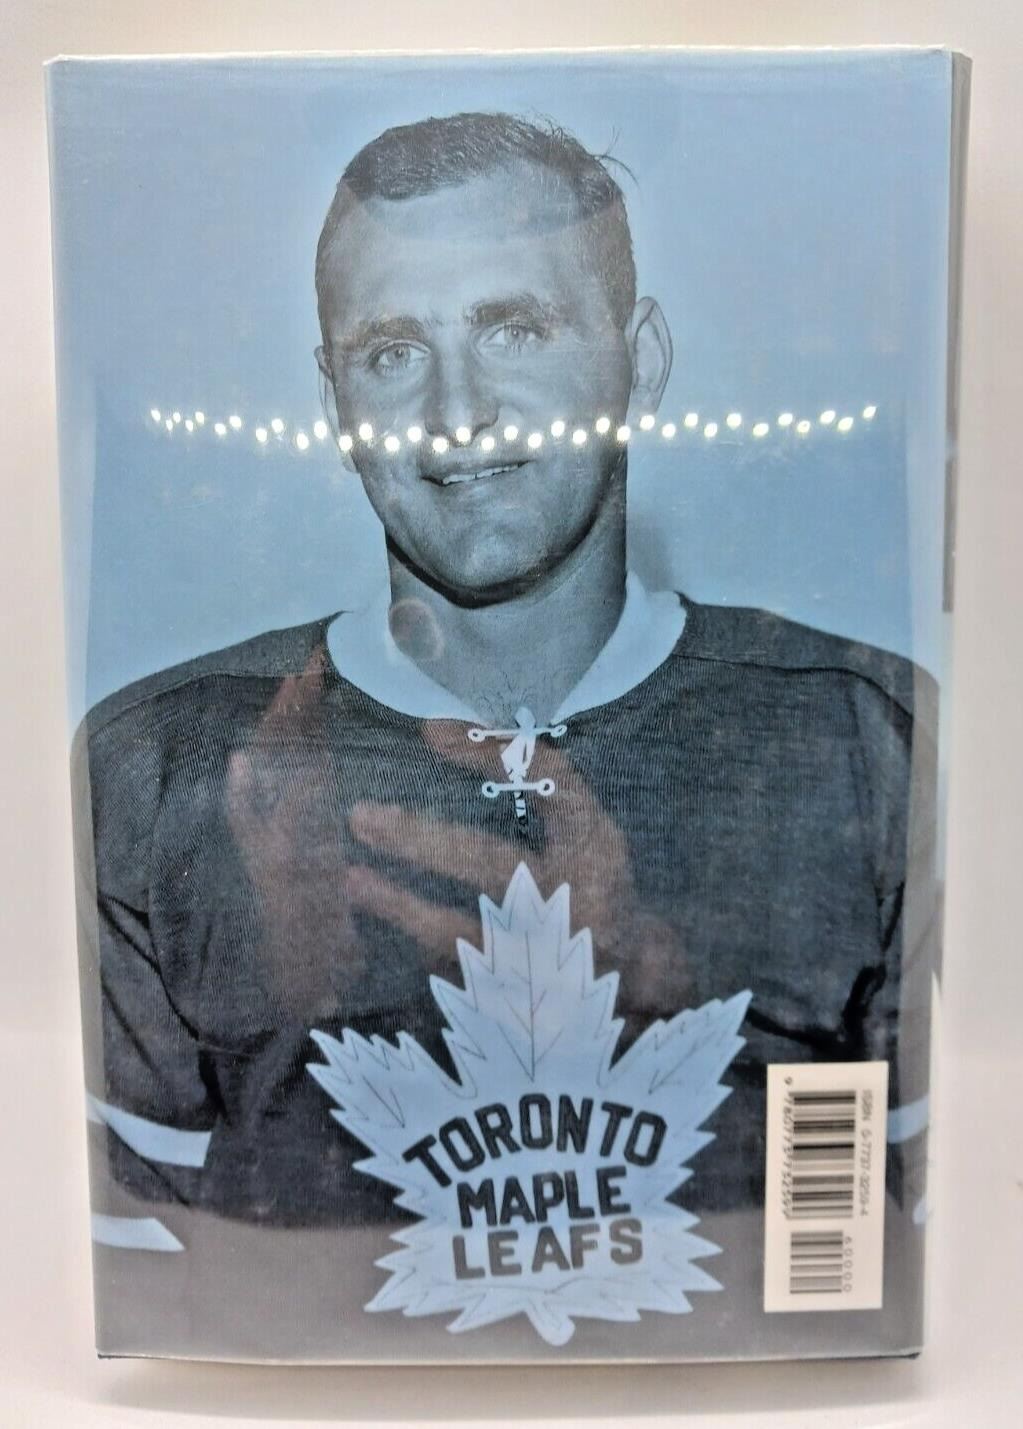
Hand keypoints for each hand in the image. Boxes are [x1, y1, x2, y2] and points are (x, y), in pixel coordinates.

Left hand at [344, 720, 689, 1014]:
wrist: (634, 973)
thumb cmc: (592, 880)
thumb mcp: (581, 826)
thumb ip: (532, 784)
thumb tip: (439, 730)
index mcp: (597, 847)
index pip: (548, 785)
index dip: (490, 756)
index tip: (429, 730)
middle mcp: (577, 899)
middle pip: (491, 863)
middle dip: (421, 842)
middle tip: (362, 818)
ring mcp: (547, 955)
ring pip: (462, 930)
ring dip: (401, 906)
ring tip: (350, 881)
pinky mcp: (524, 997)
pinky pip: (455, 966)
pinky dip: (416, 938)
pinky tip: (380, 913)